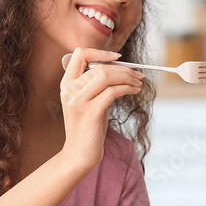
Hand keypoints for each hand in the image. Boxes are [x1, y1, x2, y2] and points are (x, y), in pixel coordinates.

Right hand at [59, 48, 143, 171]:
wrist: (79, 153)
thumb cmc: (87, 127)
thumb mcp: (88, 101)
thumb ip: (95, 84)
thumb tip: (120, 69)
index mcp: (66, 84)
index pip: (79, 54)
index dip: (100, 52)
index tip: (118, 57)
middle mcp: (70, 90)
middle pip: (100, 67)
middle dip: (124, 69)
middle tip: (138, 75)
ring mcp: (78, 101)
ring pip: (106, 76)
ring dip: (127, 77)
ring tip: (139, 82)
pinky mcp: (90, 112)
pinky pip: (112, 92)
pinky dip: (127, 88)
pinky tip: (135, 91)